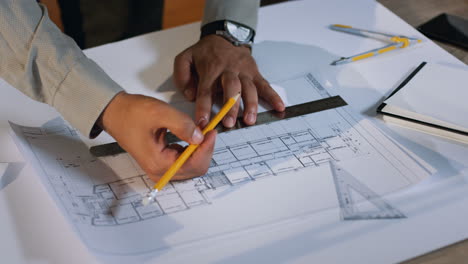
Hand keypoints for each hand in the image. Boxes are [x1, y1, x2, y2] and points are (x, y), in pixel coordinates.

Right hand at [99, 92, 215, 181]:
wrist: (115, 113)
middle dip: (205, 149)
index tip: (211, 131)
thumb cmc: (132, 113)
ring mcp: (160, 169)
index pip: (194, 164)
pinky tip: (191, 135)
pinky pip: (184, 161)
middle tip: (207, 130)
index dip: (207, 148)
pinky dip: (192, 149)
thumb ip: (183, 125)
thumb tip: (200, 137)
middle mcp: (160, 171)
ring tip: (200, 130)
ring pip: (192, 166)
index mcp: (158, 163)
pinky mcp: (162, 163)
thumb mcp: (160, 113)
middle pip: (195, 169)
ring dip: (199, 149)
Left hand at [173, 35, 284, 127]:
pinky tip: (279, 107)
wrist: (225, 37)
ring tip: (249, 120)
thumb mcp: (185, 58)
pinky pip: (265, 85)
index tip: (203, 122)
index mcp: (210, 69)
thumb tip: (190, 95)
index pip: (206, 90)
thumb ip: (182, 76)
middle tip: (228, 122)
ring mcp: (244, 72)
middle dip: (230, 107)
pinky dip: (274, 96)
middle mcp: (229, 71)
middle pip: (231, 89)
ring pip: (249, 89)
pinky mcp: (255, 74)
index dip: (204, 107)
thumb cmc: (205, 53)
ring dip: (250, 105)